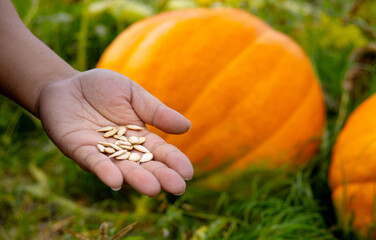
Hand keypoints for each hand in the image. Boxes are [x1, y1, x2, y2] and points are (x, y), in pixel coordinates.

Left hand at [37, 69, 192, 195]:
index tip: (187, 173)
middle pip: (144, 165)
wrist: (67, 85)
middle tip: (178, 188)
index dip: (174, 162)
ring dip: (136, 179)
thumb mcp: (133, 94)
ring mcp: (101, 152)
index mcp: (139, 136)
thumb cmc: (103, 89)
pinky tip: (116, 181)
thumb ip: (156, 112)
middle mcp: (122, 149)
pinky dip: (104, 171)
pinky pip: (93, 162)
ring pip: (121, 169)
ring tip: (153, 189)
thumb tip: (187, 127)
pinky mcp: (79, 149)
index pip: (160, 152)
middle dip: (160, 176)